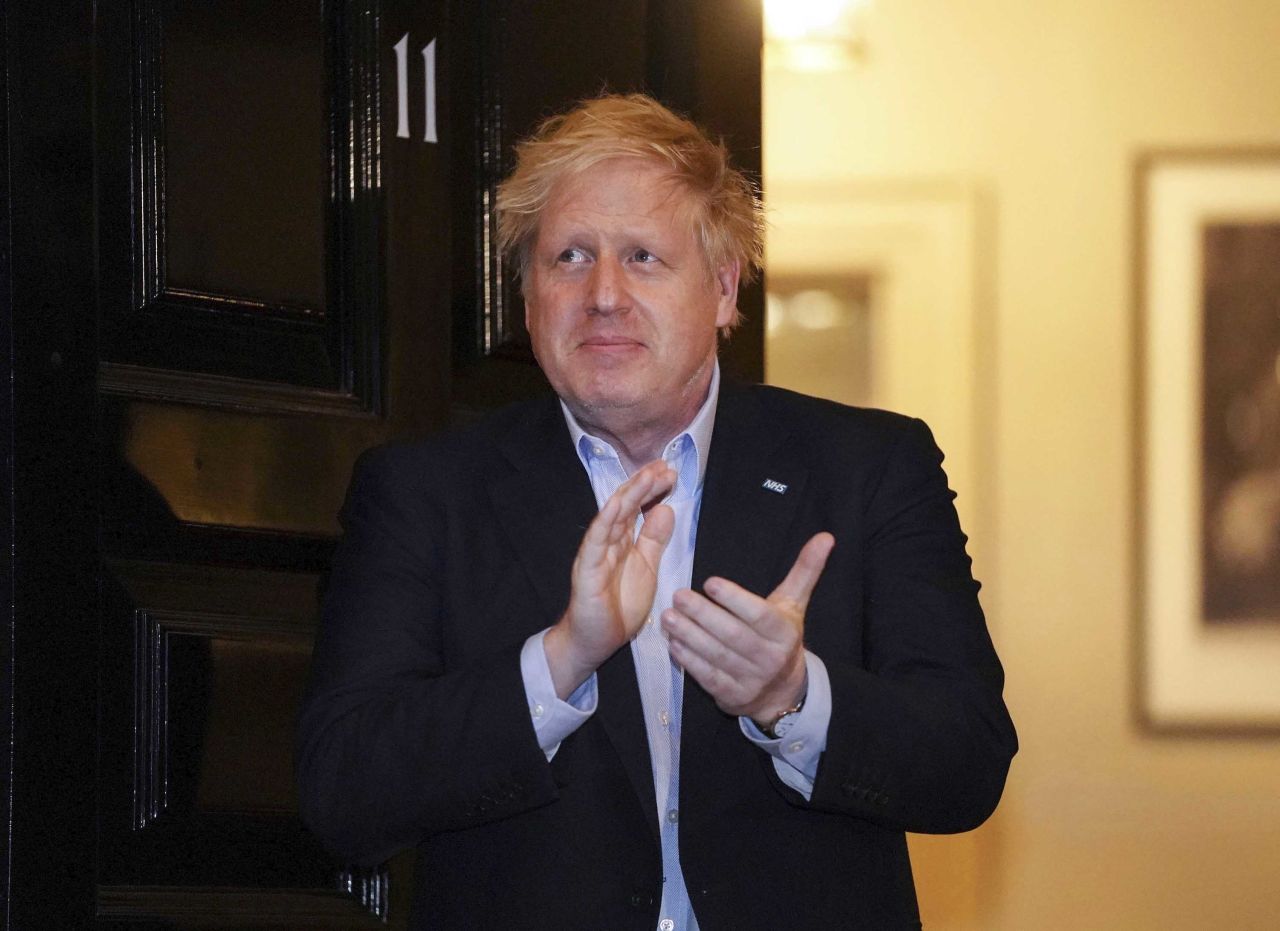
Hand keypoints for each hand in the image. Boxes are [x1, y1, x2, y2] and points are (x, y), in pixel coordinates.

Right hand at [544, 460, 676, 698]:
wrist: (594, 641)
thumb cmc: (618, 606)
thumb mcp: (646, 568)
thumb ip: (653, 540)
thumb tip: (665, 509)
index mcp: (623, 541)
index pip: (637, 507)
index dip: (652, 489)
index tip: (670, 473)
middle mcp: (608, 542)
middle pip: (625, 505)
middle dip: (644, 484)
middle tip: (663, 466)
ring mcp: (595, 553)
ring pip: (612, 517)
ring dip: (629, 495)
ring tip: (647, 476)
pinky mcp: (586, 569)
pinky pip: (595, 541)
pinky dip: (605, 521)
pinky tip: (617, 505)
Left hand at [662, 532, 834, 720]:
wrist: (784, 692)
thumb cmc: (782, 637)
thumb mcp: (794, 605)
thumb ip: (805, 570)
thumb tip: (826, 537)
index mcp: (784, 632)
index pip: (759, 615)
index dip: (735, 599)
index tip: (710, 582)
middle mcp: (770, 658)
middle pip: (733, 635)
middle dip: (704, 615)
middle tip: (678, 595)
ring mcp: (751, 680)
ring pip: (717, 656)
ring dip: (690, 636)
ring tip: (668, 616)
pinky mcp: (732, 696)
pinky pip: (708, 678)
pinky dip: (689, 661)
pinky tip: (673, 643)